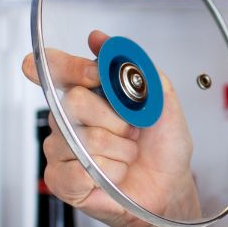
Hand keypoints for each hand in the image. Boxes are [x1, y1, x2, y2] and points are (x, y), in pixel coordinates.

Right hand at [22, 29, 199, 226]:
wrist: (170, 186)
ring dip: (118, 152)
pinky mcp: (62, 179)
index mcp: (88, 94)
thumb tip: (101, 40)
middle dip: (115, 119)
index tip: (96, 74)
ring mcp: (62, 149)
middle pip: (74, 101)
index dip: (72, 66)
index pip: (57, 68)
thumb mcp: (162, 99)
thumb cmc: (163, 146)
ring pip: (82, 140)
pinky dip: (106, 173)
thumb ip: (134, 66)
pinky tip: (112, 175)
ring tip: (125, 156)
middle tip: (130, 132)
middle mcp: (69, 119)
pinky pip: (76, 171)